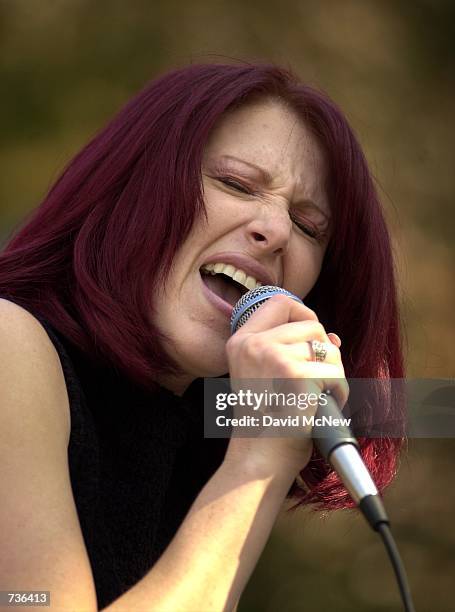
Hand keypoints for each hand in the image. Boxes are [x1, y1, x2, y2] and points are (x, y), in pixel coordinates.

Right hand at [224, 294, 348, 478]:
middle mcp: (253, 344)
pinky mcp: (295, 374)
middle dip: (324, 351)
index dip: (303, 315)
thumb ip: (291, 349)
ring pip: (327, 347)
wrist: (260, 458)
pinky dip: (339, 391)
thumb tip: (332, 337)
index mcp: (241, 341)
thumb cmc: (268, 422)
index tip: (310, 340)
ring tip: (318, 395)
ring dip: (332, 373)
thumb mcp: (266, 376)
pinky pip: (335, 371)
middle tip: (316, 379)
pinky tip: (323, 405)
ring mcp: (272, 356)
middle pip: (311, 323)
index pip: (278, 302)